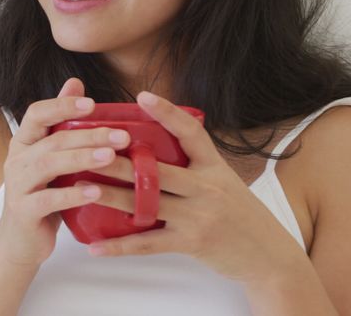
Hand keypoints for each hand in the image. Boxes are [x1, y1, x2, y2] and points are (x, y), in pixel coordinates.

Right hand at [0, 77, 130, 265]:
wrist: (19, 242)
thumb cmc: (42, 194)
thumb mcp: (51, 158)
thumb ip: (61, 122)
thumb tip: (75, 82)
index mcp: (23, 142)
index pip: (36, 113)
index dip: (62, 105)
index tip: (92, 104)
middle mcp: (17, 160)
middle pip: (52, 139)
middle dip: (89, 135)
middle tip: (122, 135)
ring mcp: (18, 186)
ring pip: (49, 165)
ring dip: (82, 158)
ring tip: (111, 156)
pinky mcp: (24, 212)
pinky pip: (49, 199)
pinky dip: (73, 194)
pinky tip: (96, 191)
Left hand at [82, 91, 304, 284]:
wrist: (269, 256)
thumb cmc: (240, 214)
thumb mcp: (223, 180)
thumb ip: (195, 164)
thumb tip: (158, 143)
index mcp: (214, 166)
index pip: (191, 132)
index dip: (167, 112)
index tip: (143, 95)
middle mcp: (207, 187)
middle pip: (157, 169)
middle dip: (120, 160)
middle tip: (88, 149)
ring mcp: (199, 216)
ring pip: (147, 202)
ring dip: (111, 196)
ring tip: (81, 189)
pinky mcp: (192, 243)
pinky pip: (149, 244)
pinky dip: (120, 246)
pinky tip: (96, 246)